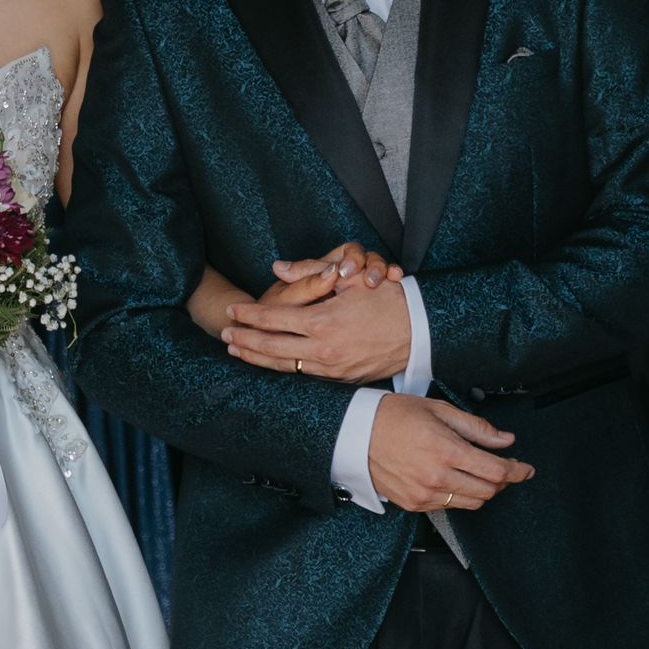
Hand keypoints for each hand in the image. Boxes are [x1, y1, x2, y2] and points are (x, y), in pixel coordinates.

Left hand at [222, 252, 413, 382]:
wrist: (423, 333)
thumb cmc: (391, 301)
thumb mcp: (351, 279)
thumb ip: (312, 272)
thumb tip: (278, 268)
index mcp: (323, 324)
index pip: (274, 320)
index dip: (250, 315)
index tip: (232, 311)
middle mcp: (323, 351)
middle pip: (272, 349)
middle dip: (245, 341)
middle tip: (225, 334)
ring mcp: (332, 369)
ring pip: (285, 367)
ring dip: (259, 359)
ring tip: (239, 350)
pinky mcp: (342, 380)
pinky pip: (305, 375)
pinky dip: (284, 369)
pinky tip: (271, 363)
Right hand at [366, 393, 531, 513]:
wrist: (354, 434)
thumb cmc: (392, 416)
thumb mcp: (438, 411)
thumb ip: (476, 427)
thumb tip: (504, 439)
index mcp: (445, 450)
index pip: (496, 471)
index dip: (518, 471)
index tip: (526, 469)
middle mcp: (436, 477)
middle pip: (488, 490)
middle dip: (503, 480)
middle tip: (506, 468)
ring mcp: (424, 494)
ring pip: (472, 502)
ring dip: (483, 490)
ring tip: (480, 473)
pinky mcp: (414, 504)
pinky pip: (449, 507)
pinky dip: (460, 496)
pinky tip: (456, 480)